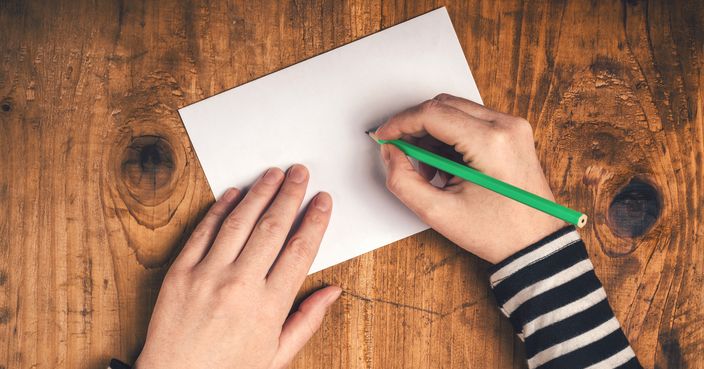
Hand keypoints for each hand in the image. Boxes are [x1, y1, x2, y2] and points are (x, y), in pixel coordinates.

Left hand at [135, 165, 339, 368]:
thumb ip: (307, 320)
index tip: (322, 201)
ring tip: (273, 174)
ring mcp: (207, 275)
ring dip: (259, 193)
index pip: (300, 250)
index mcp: (269, 306)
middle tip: (300, 173)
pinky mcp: (180, 272)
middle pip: (272, 227)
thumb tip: (332, 291)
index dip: (314, 220)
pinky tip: (234, 194)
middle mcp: (240, 285)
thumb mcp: (277, 355)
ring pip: (239, 222)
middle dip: (290, 195)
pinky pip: (203, 232)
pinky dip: (219, 209)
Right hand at [375, 94, 564, 263]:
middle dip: (415, 127)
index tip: (384, 137)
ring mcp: (513, 127)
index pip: (432, 113)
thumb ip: (403, 180)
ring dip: (433, 133)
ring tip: (429, 170)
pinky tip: (447, 166)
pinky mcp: (513, 133)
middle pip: (443, 105)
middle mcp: (506, 126)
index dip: (400, 123)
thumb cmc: (497, 232)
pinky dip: (451, 137)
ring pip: (456, 110)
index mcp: (490, 142)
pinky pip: (471, 121)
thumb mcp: (438, 213)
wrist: (535, 244)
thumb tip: (391, 153)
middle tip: (401, 154)